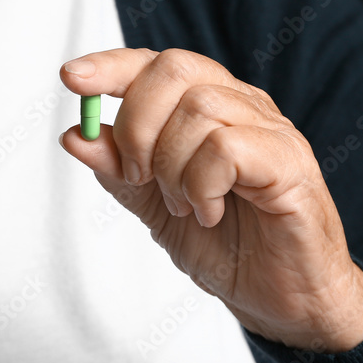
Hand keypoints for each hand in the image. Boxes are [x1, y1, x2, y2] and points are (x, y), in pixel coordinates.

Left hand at [59, 48, 362, 351]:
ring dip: (170, 165)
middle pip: (175, 70)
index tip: (72, 78)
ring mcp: (270, 132)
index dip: (111, 66)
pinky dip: (201, 184)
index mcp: (207, 107)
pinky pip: (227, 147)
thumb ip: (116, 169)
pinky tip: (207, 212)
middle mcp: (241, 107)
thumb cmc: (224, 243)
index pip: (155, 63)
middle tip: (139, 176)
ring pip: (199, 109)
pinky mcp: (290, 165)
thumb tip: (75, 134)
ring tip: (182, 205)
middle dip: (137, 124)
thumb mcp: (151, 204)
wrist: (278, 299)